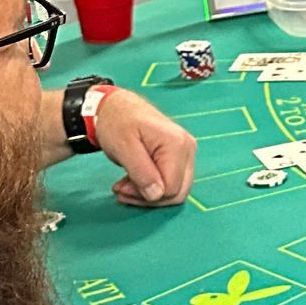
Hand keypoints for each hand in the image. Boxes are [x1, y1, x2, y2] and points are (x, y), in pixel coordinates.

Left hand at [91, 87, 196, 204]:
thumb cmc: (118, 122)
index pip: (171, 189)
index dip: (146, 195)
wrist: (117, 106)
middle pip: (177, 192)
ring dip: (148, 195)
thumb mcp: (124, 148)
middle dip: (148, 198)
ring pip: (175, 190)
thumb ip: (141, 172)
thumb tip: (156, 196)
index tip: (121, 189)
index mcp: (177, 145)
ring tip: (124, 186)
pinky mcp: (180, 156)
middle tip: (121, 190)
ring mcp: (186, 153)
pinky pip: (172, 182)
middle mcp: (188, 149)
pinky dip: (152, 187)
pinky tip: (133, 182)